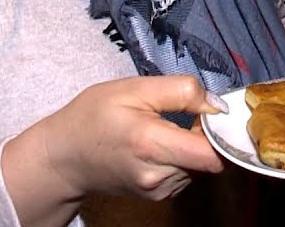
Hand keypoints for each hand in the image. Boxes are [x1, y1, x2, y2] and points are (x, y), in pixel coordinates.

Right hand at [35, 75, 225, 201]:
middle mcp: (157, 175)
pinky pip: (186, 175)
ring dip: (193, 148)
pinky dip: (182, 159)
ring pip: (199, 167)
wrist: (64, 156)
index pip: (212, 154)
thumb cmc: (94, 115)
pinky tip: (159, 146)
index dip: (220, 131)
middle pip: (208, 159)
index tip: (206, 112)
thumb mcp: (135, 88)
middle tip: (182, 115)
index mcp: (151, 144)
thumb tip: (218, 105)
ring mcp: (157, 190)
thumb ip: (182, 91)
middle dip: (205, 135)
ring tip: (164, 130)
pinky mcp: (156, 197)